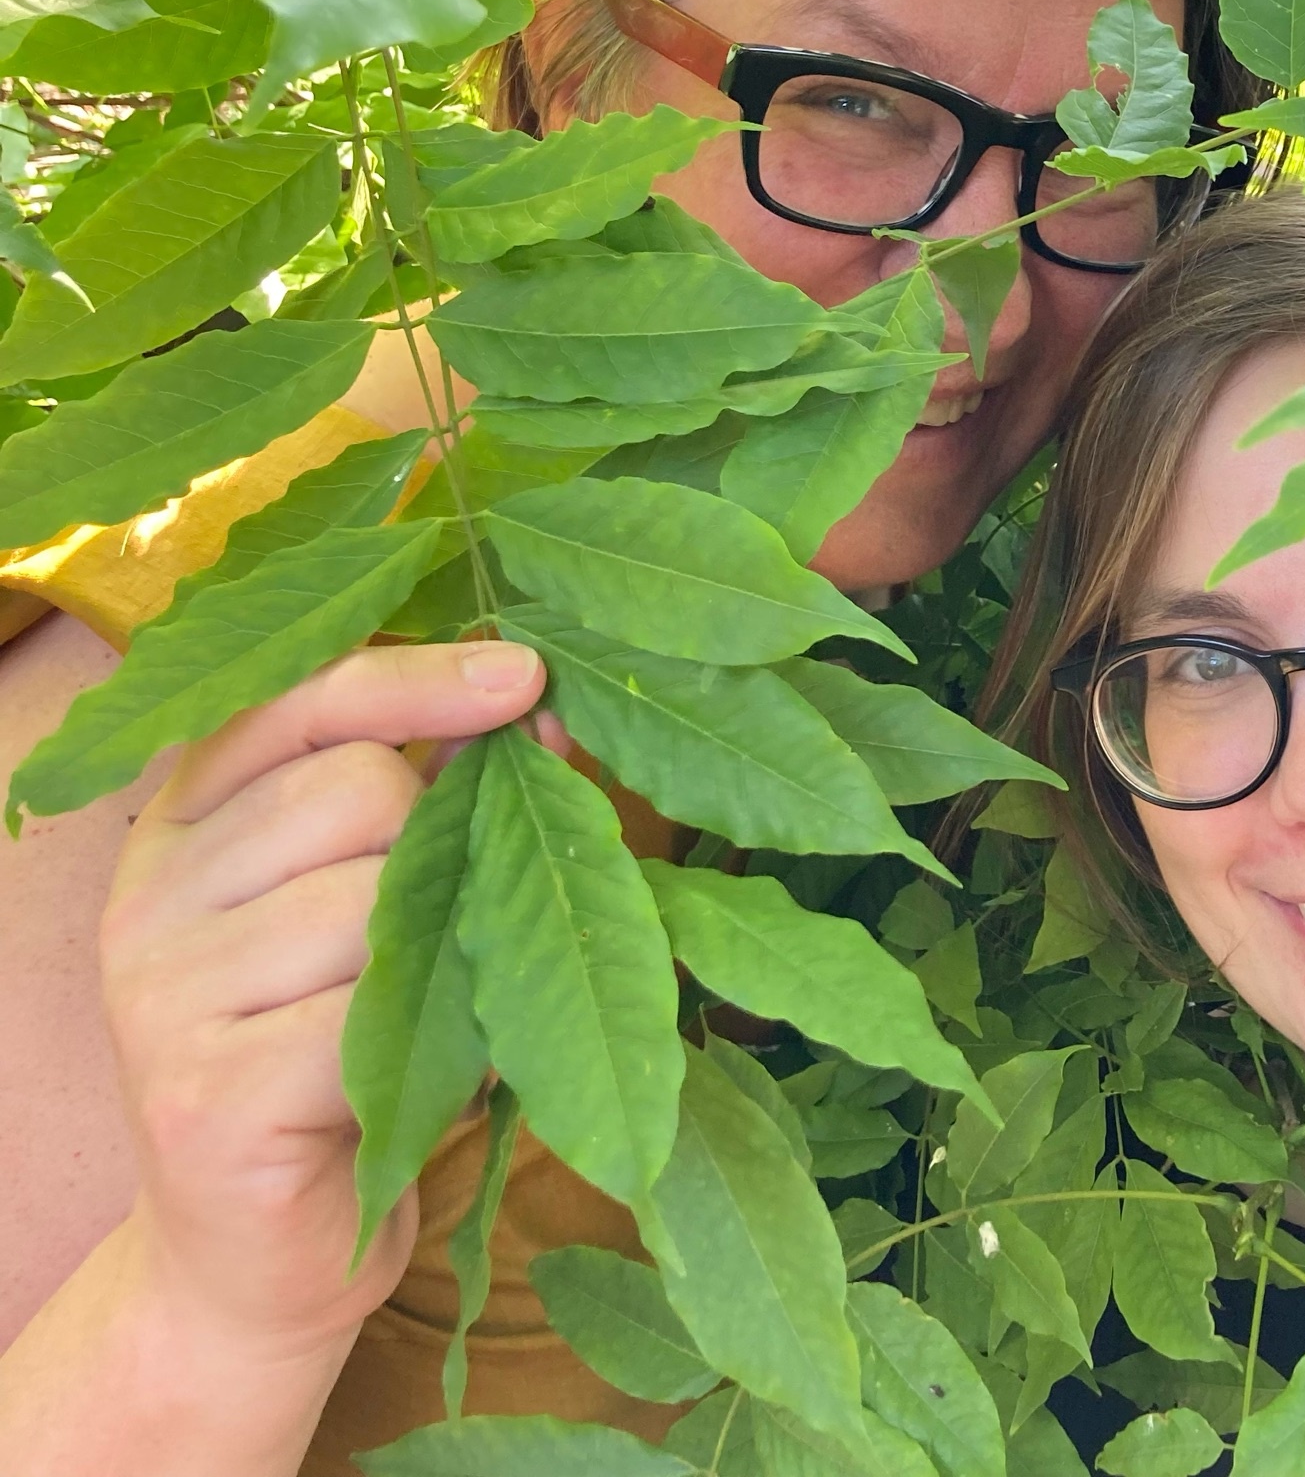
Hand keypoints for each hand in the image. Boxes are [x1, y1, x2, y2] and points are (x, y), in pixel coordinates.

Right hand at [98, 640, 545, 1368]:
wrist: (263, 1253)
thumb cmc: (343, 1053)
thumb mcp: (386, 906)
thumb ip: (439, 802)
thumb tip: (536, 714)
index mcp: (184, 824)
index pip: (297, 701)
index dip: (416, 677)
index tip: (523, 672)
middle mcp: (146, 893)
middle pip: (358, 789)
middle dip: (442, 850)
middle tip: (442, 937)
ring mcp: (158, 994)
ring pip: (374, 899)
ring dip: (446, 960)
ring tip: (419, 1023)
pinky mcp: (200, 1095)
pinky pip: (373, 1017)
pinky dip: (436, 1046)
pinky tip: (410, 1086)